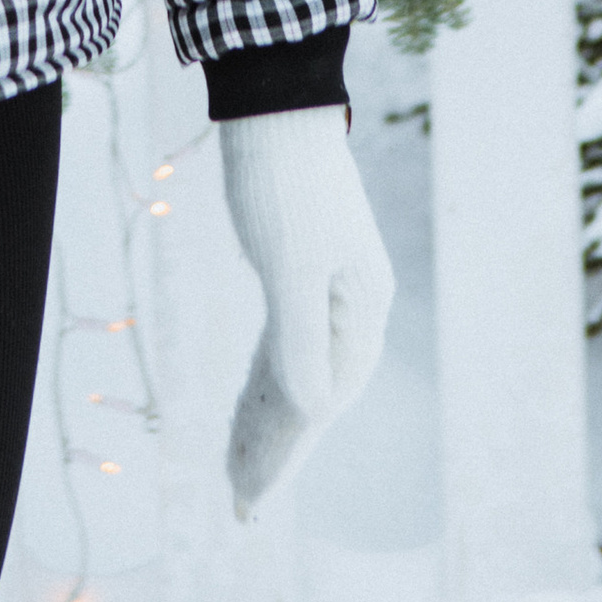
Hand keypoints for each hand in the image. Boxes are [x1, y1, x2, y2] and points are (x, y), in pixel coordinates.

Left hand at [216, 105, 393, 518]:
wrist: (275, 102)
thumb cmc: (283, 181)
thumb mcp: (289, 265)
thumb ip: (301, 340)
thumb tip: (314, 411)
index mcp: (361, 309)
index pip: (323, 400)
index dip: (286, 452)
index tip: (251, 498)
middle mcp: (353, 304)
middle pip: (315, 392)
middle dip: (278, 447)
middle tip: (241, 500)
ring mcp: (330, 285)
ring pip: (299, 369)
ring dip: (271, 418)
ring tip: (241, 465)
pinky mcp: (303, 266)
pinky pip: (287, 339)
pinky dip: (267, 376)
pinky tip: (254, 399)